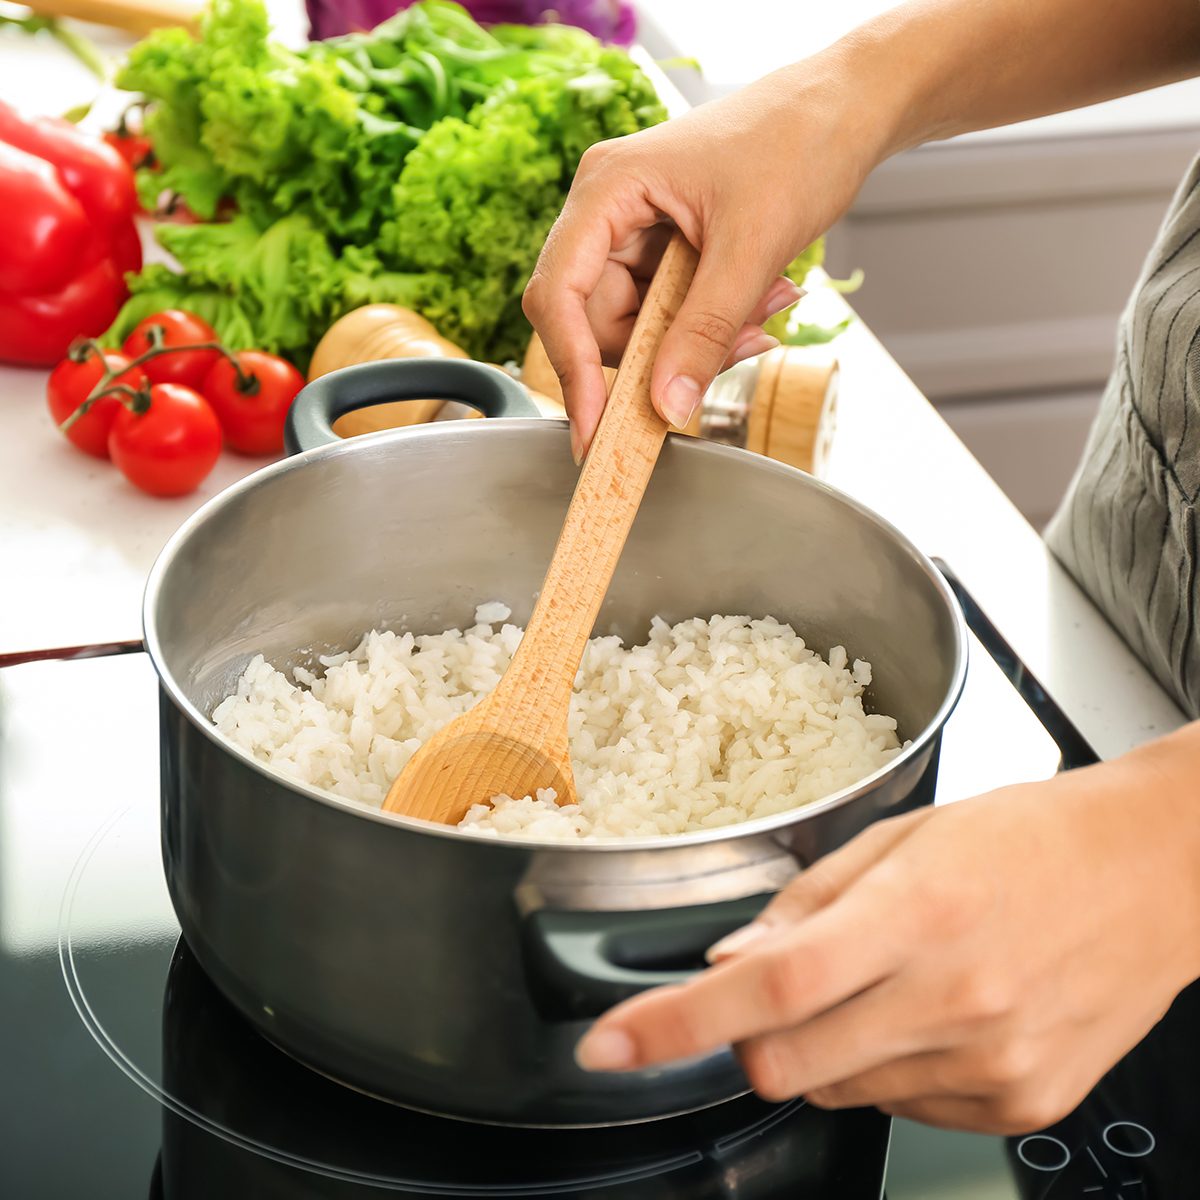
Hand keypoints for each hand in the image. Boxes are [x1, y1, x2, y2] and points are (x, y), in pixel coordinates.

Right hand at [522, 54, 893, 462]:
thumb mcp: (752, 248)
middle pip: (596, 322)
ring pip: (638, 327)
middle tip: (735, 351)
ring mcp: (634, 233)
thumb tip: (666, 406)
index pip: (558, 295)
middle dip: (660, 354)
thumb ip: (704, 332)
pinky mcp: (663, 251)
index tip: (595, 430)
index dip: (572, 369)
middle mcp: (607, 212)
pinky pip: (668, 316)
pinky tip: (758, 305)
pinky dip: (710, 327)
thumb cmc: (799, 142)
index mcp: (607, 189)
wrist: (846, 108)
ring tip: (762, 315)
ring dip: (697, 342)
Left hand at [575, 745, 1199, 1132]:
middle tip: (779, 984)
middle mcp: (952, 1000)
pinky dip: (887, 1066)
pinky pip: (906, 1106)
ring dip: (824, 1045)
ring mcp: (990, 1064)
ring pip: (838, 1089)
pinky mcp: (1019, 1102)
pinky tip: (931, 1011)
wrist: (1154, 876)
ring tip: (887, 978)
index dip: (671, 1024)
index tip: (608, 1046)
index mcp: (914, 914)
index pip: (765, 987)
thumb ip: (808, 903)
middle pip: (783, 1062)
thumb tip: (730, 959)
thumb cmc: (1030, 836)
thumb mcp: (906, 837)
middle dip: (747, 1035)